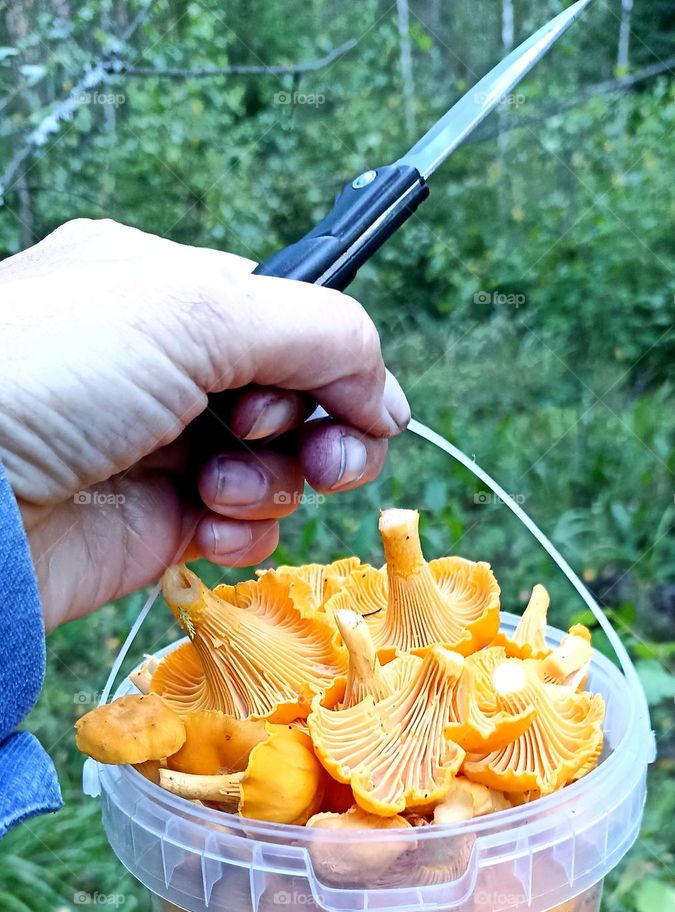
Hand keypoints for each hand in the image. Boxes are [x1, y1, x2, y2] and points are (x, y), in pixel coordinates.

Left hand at [0, 218, 409, 628]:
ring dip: (276, 482)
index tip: (360, 403)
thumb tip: (383, 388)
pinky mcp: (155, 524)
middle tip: (325, 453)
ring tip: (223, 484)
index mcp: (161, 290)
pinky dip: (245, 531)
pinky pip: (242, 527)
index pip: (288, 318)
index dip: (336, 362)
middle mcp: (163, 367)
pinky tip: (212, 525)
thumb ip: (317, 331)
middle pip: (295, 396)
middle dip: (321, 427)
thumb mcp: (193, 312)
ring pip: (278, 469)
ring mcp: (161, 449)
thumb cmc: (42, 376)